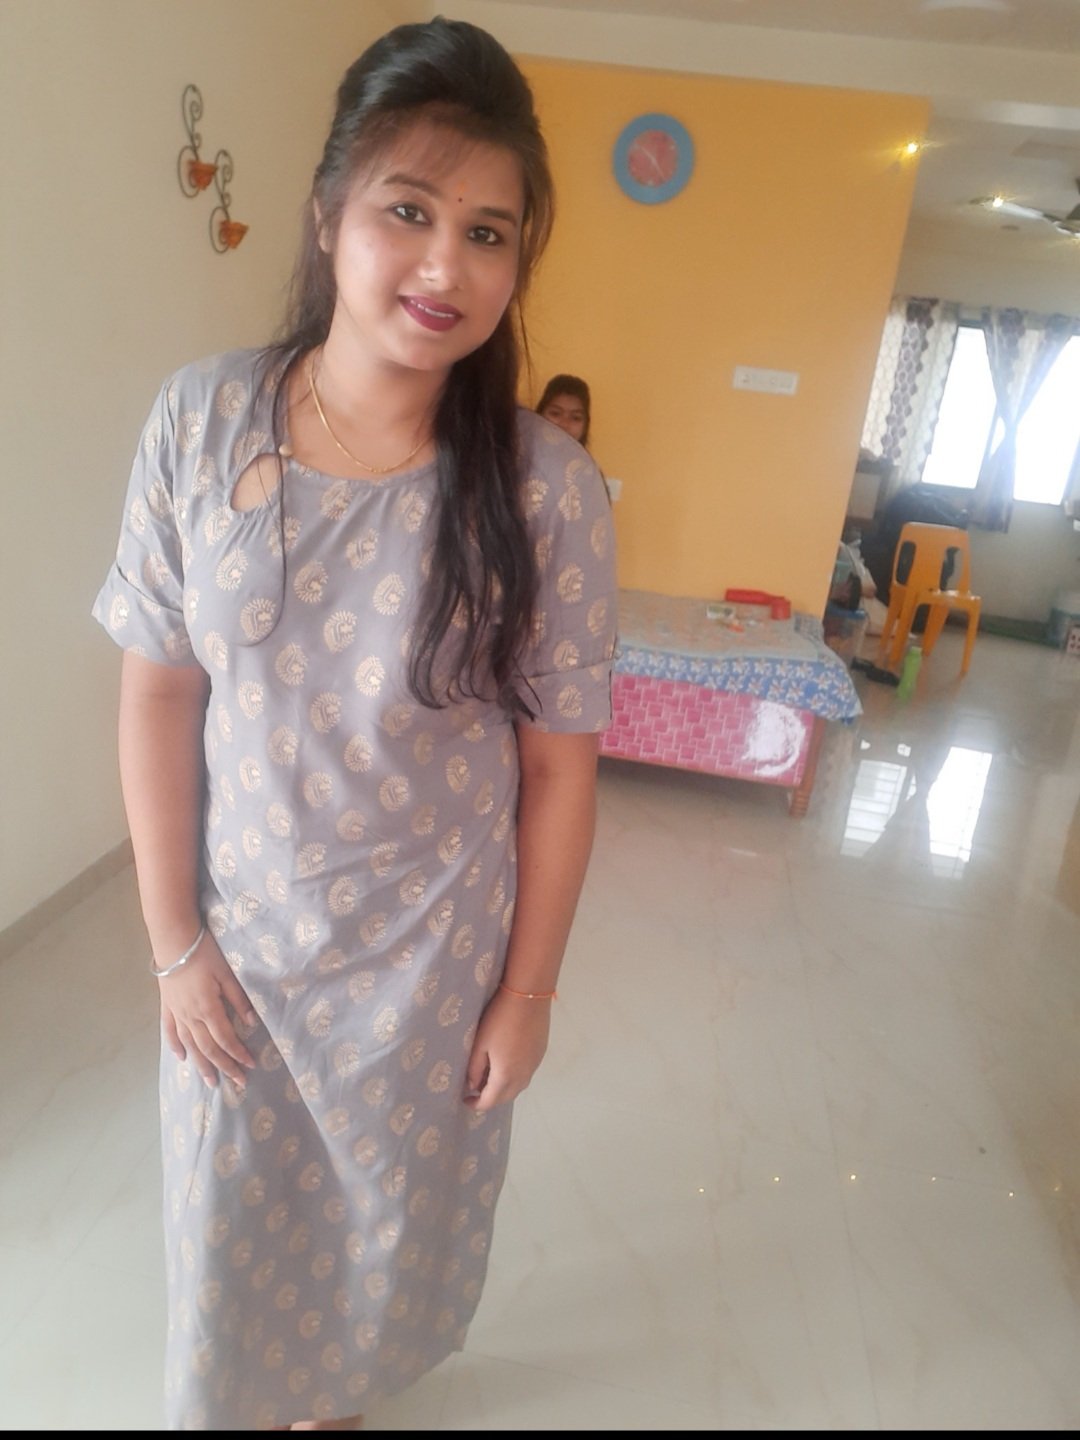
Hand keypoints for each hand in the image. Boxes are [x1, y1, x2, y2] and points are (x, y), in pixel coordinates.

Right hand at [158, 930, 257, 1089]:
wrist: (173, 940)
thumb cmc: (204, 953)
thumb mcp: (227, 973)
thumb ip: (238, 999)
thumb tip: (251, 1022)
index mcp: (209, 1009)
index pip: (226, 1039)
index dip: (238, 1054)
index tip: (250, 1066)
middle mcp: (191, 1016)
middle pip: (209, 1048)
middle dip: (224, 1067)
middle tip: (237, 1083)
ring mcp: (177, 1013)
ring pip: (190, 1045)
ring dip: (202, 1064)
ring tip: (210, 1081)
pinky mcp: (167, 1006)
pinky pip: (170, 1032)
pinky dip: (176, 1046)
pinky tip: (182, 1057)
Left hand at [464, 987, 551, 1112]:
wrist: (528, 996)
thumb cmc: (499, 1018)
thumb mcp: (480, 1043)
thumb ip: (475, 1068)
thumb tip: (473, 1085)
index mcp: (505, 1075)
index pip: (490, 1101)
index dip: (476, 1104)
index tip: (465, 1099)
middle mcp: (523, 1076)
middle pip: (506, 1098)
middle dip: (490, 1099)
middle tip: (476, 1090)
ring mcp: (534, 1065)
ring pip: (518, 1087)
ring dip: (503, 1089)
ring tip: (490, 1077)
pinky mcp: (540, 1054)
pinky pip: (526, 1074)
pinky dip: (514, 1077)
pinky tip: (506, 1064)